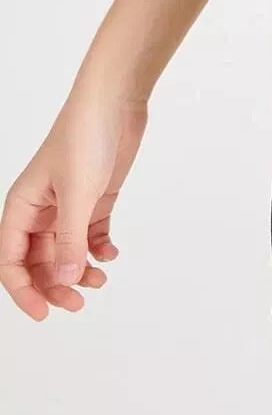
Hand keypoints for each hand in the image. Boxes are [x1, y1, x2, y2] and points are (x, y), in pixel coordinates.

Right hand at [0, 88, 147, 320]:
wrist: (115, 101)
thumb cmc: (85, 137)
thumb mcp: (78, 195)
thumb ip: (71, 241)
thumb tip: (65, 282)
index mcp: (21, 207)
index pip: (12, 262)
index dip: (25, 292)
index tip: (45, 313)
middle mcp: (40, 210)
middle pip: (40, 263)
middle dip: (56, 285)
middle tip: (79, 302)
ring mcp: (67, 205)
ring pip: (66, 252)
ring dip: (79, 270)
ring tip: (99, 279)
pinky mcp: (94, 199)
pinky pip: (90, 235)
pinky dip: (98, 249)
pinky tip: (110, 254)